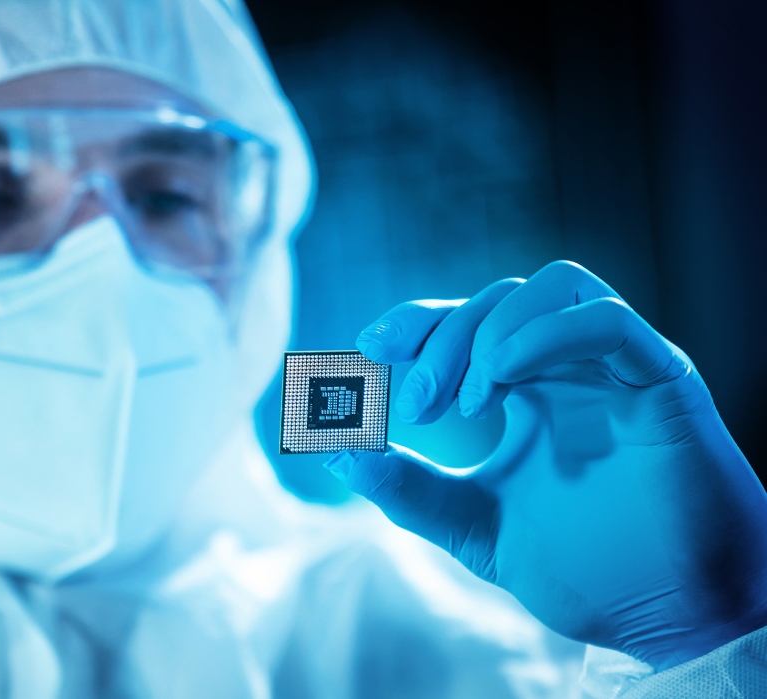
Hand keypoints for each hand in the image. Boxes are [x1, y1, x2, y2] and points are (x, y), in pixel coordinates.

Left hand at [327, 261, 766, 670]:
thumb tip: (336, 452)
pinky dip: (546, 333)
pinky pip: (607, 322)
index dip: (416, 321)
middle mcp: (570, 366)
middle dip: (443, 338)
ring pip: (552, 288)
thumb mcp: (473, 523)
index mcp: (529, 388)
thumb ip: (409, 487)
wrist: (665, 617)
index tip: (367, 347)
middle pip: (498, 299)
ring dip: (491, 331)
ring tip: (465, 402)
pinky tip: (502, 378)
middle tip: (417, 404)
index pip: (467, 321)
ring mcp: (616, 368)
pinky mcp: (662, 382)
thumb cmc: (581, 567)